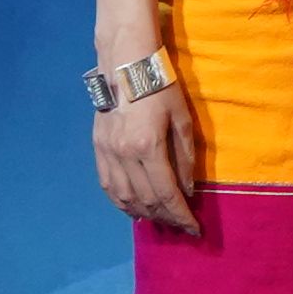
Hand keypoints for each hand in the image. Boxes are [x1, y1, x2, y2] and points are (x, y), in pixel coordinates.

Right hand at [93, 70, 200, 232]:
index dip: (182, 216)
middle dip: (166, 218)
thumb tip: (188, 190)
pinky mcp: (98, 147)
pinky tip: (133, 209)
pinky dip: (120, 202)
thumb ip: (185, 158)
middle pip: (146, 200)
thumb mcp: (182, 119)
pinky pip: (107, 185)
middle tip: (180, 225)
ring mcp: (108, 152)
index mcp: (149, 146)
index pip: (167, 194)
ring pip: (125, 197)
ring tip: (160, 220)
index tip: (194, 229)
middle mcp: (125, 154)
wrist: (125, 63)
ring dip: (144, 213)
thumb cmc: (161, 85)